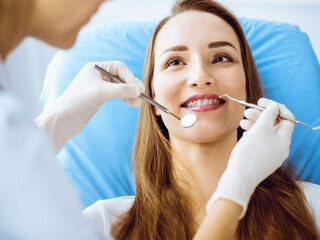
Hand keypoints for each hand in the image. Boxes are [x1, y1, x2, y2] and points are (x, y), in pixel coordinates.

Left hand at [35, 61, 143, 152]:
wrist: (63, 121)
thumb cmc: (77, 102)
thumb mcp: (101, 93)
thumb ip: (121, 90)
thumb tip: (138, 90)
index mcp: (95, 68)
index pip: (119, 67)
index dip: (130, 77)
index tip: (138, 89)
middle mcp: (98, 75)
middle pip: (122, 76)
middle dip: (132, 87)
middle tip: (140, 97)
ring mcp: (99, 86)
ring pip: (121, 86)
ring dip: (130, 94)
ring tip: (137, 104)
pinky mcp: (100, 98)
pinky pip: (117, 94)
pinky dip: (125, 98)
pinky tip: (131, 103)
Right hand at [206, 98, 294, 217]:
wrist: (239, 177)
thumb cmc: (250, 152)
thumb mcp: (260, 128)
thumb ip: (268, 114)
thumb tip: (274, 106)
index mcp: (285, 140)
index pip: (287, 118)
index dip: (275, 107)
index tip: (261, 102)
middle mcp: (281, 148)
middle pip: (275, 125)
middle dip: (261, 115)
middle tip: (247, 111)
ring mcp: (271, 155)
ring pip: (266, 134)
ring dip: (255, 124)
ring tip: (242, 122)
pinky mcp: (262, 160)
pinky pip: (260, 143)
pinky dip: (253, 135)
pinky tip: (243, 133)